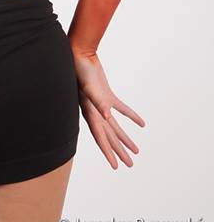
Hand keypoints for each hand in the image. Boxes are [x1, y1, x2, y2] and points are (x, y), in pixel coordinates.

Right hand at [71, 49, 145, 168]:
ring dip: (124, 138)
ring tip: (135, 150)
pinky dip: (130, 116)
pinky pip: (121, 109)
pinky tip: (141, 123)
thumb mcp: (89, 88)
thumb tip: (106, 116)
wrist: (80, 54)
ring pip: (115, 126)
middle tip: (130, 164)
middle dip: (119, 151)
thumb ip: (98, 102)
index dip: (107, 153)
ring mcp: (101, 104)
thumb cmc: (81, 71)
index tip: (115, 166)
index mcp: (91, 113)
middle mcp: (95, 112)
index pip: (100, 138)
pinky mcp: (107, 94)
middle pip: (109, 136)